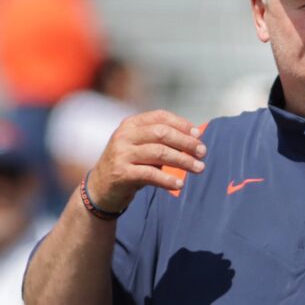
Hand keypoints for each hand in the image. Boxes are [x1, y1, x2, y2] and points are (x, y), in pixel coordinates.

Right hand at [87, 110, 206, 211]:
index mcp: (131, 124)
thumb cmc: (131, 165)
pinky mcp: (121, 173)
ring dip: (183, 160)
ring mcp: (121, 154)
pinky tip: (180, 184)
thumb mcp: (143, 147)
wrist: (101, 188)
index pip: (160, 117)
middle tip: (203, 152)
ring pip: (159, 152)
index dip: (182, 124)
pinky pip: (150, 174)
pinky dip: (167, 179)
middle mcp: (124, 136)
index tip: (198, 134)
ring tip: (199, 168)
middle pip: (162, 133)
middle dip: (186, 142)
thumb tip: (196, 137)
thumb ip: (162, 140)